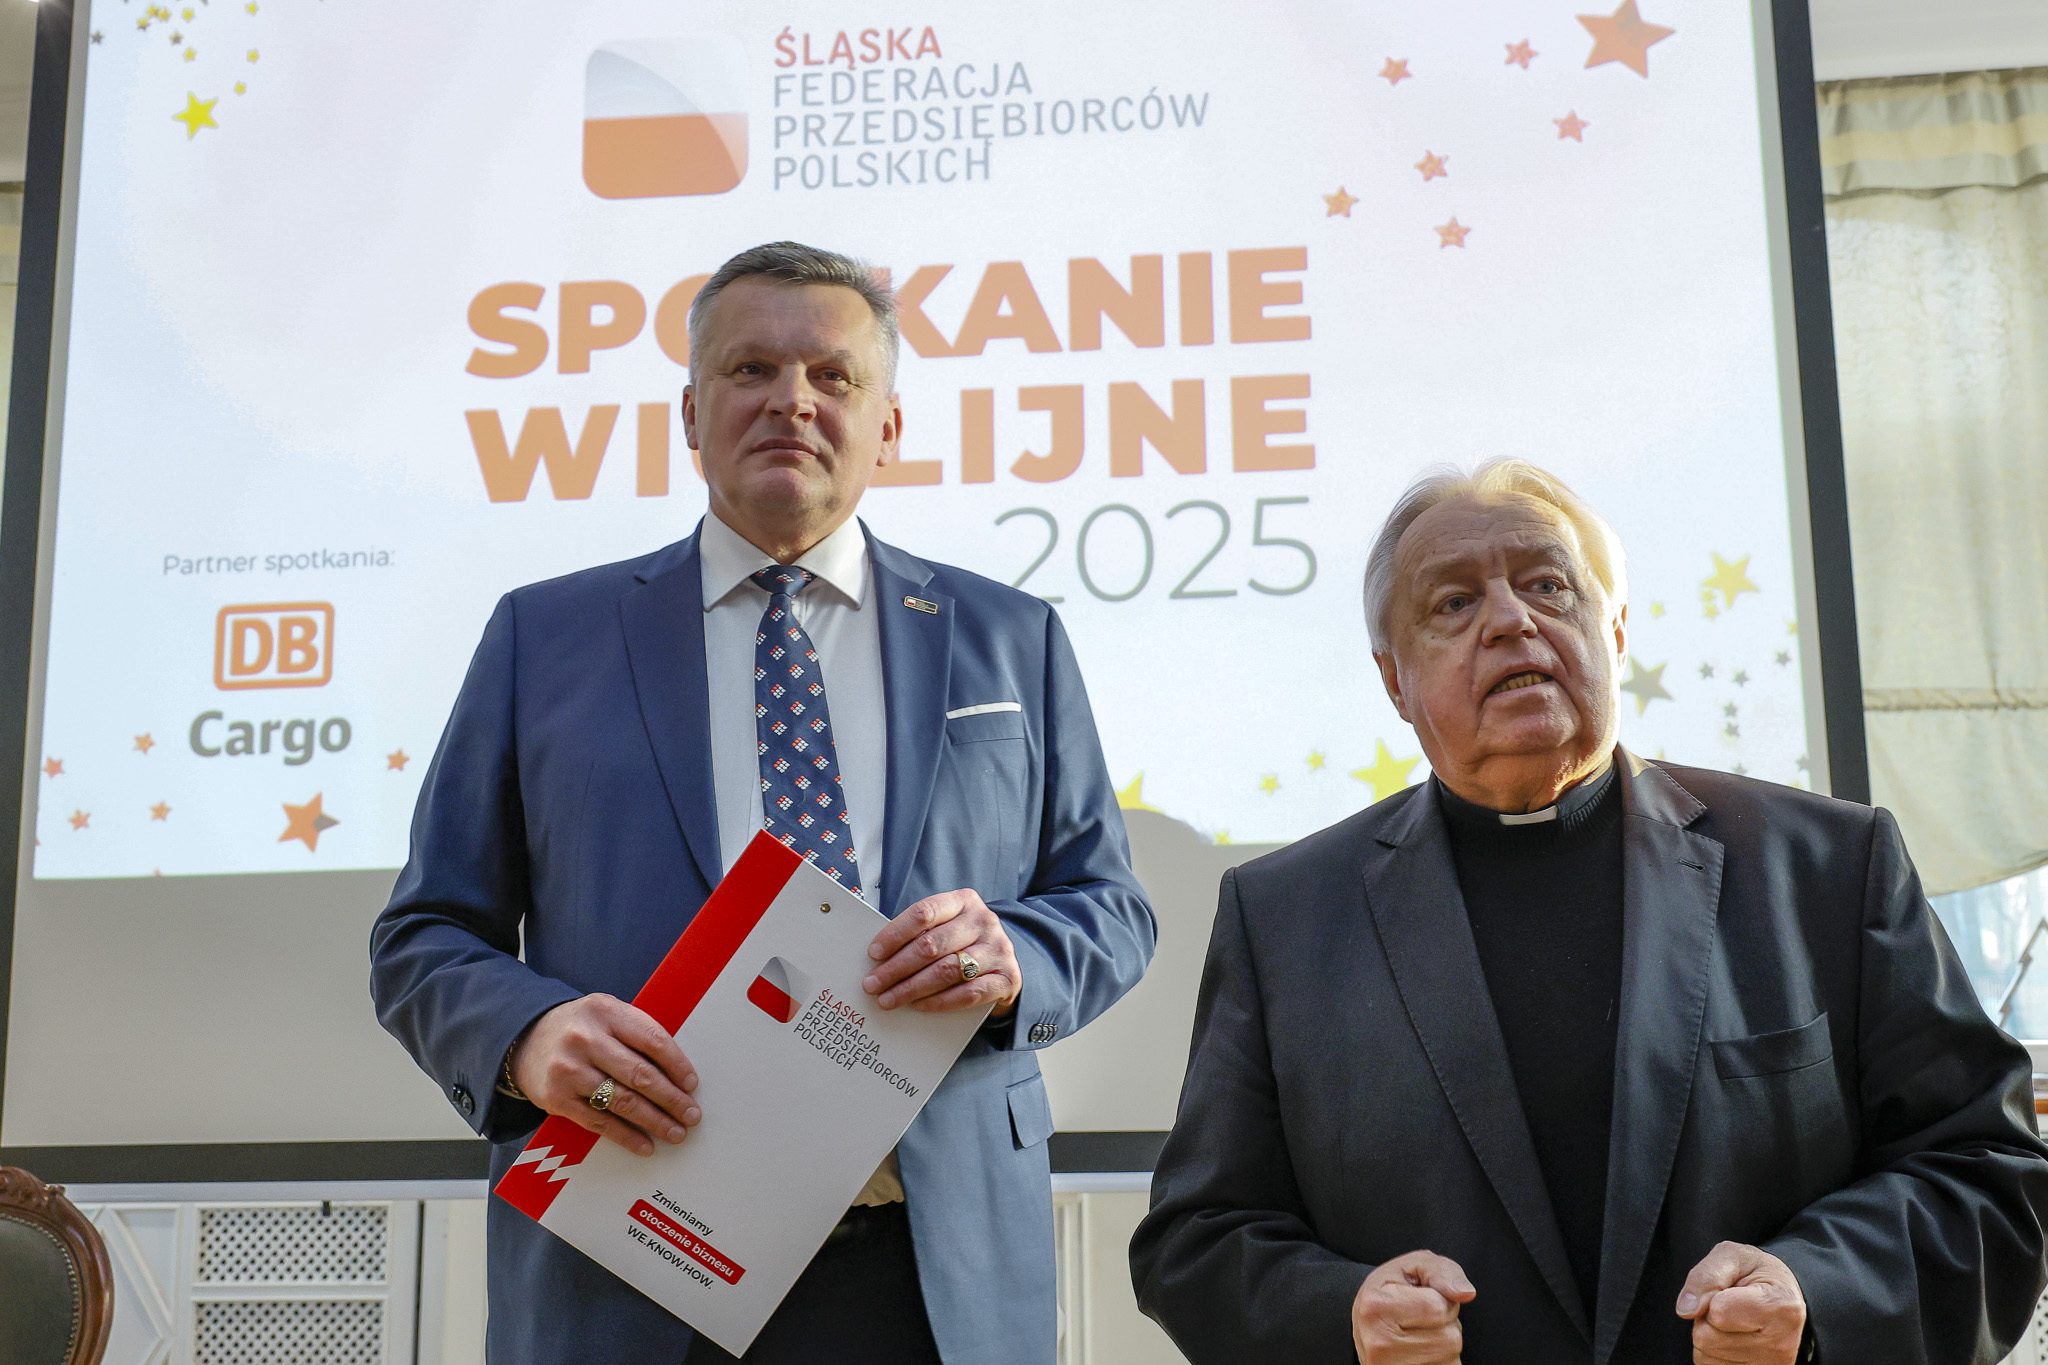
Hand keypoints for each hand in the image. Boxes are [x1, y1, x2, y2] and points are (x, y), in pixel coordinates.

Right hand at [510, 994, 700, 1156]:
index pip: (652, 1039)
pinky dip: (626, 1136)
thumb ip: (637, 1033)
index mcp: (605, 1012)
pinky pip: (599, 1122)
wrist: (526, 1039)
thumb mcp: (607, 1015)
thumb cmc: (581, 1028)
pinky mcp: (557, 1099)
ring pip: (622, 1101)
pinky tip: (645, 1145)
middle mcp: (585, 1039)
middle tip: (691, 1115)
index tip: (692, 1085)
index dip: (677, 1065)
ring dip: (655, 1121)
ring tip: (676, 1132)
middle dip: (672, 1099)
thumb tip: (678, 1073)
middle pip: (640, 1074)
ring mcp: (568, 1070)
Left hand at [862, 888, 1021, 1015]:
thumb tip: (879, 958)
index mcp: (964, 901)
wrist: (1005, 963)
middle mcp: (984, 921)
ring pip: (947, 970)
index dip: (895, 934)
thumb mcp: (947, 927)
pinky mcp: (1007, 978)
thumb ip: (921, 934)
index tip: (874, 953)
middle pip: (931, 945)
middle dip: (896, 968)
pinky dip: (939, 1002)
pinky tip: (918, 1006)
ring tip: (889, 999)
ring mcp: (998, 949)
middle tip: (873, 984)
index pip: (924, 913)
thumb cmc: (963, 943)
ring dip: (912, 988)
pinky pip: (967, 993)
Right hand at [1351, 1250, 1475, 1363]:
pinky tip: (1421, 1351)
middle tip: (1419, 1317)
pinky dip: (1442, 1359)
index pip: (1438, 1307)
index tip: (1420, 1296)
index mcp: (1376, 1307)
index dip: (1441, 1299)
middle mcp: (1380, 1344)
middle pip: (1449, 1336)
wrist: (1369, 1324)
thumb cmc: (1390, 1291)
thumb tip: (1465, 1293)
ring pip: (1452, 1356)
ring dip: (1445, 1342)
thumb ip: (1441, 1271)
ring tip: (1419, 1333)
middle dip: (1445, 1323)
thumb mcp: (1412, 1266)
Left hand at [1676, 1241, 1805, 1363]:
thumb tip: (1686, 1309)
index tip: (1729, 1289)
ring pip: (1705, 1354)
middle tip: (1729, 1305)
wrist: (1782, 1297)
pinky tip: (1733, 1337)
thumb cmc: (1756, 1273)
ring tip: (1733, 1320)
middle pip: (1706, 1337)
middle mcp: (1780, 1343)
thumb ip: (1706, 1276)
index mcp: (1780, 1305)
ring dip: (1709, 1334)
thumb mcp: (1732, 1255)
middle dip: (1707, 1317)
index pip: (1718, 1312)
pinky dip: (1714, 1351)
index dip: (1711, 1296)